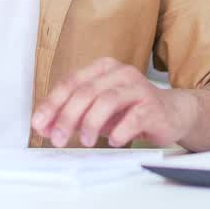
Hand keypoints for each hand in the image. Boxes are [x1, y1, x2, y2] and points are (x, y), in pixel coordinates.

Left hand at [31, 57, 198, 148]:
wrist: (171, 114)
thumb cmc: (130, 111)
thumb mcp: (97, 113)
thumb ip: (72, 116)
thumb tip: (44, 126)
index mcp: (102, 69)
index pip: (70, 82)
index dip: (52, 103)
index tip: (39, 123)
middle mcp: (120, 73)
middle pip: (86, 91)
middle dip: (67, 116)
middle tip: (57, 138)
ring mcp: (138, 87)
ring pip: (106, 100)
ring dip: (90, 123)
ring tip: (85, 141)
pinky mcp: (153, 105)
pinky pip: (133, 117)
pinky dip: (119, 131)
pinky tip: (113, 141)